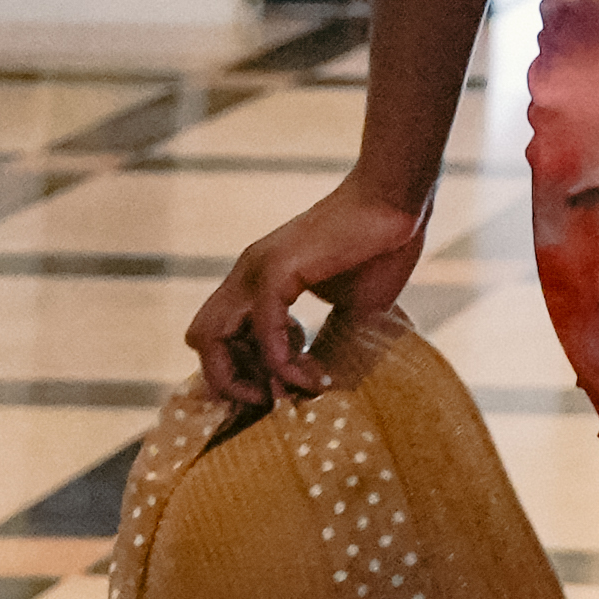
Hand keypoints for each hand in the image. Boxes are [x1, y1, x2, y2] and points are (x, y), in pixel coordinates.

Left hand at [185, 182, 428, 412]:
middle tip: (274, 397)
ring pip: (208, 338)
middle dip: (230, 381)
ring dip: (244, 378)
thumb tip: (318, 385)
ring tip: (292, 389)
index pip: (219, 336)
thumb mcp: (349, 310)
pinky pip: (263, 332)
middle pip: (201, 339)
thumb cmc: (381, 248)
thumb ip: (325, 343)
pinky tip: (314, 373)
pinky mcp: (276, 269)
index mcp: (259, 280)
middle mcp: (247, 273)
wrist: (397, 201)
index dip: (242, 372)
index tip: (283, 388)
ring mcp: (256, 269)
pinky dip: (283, 363)